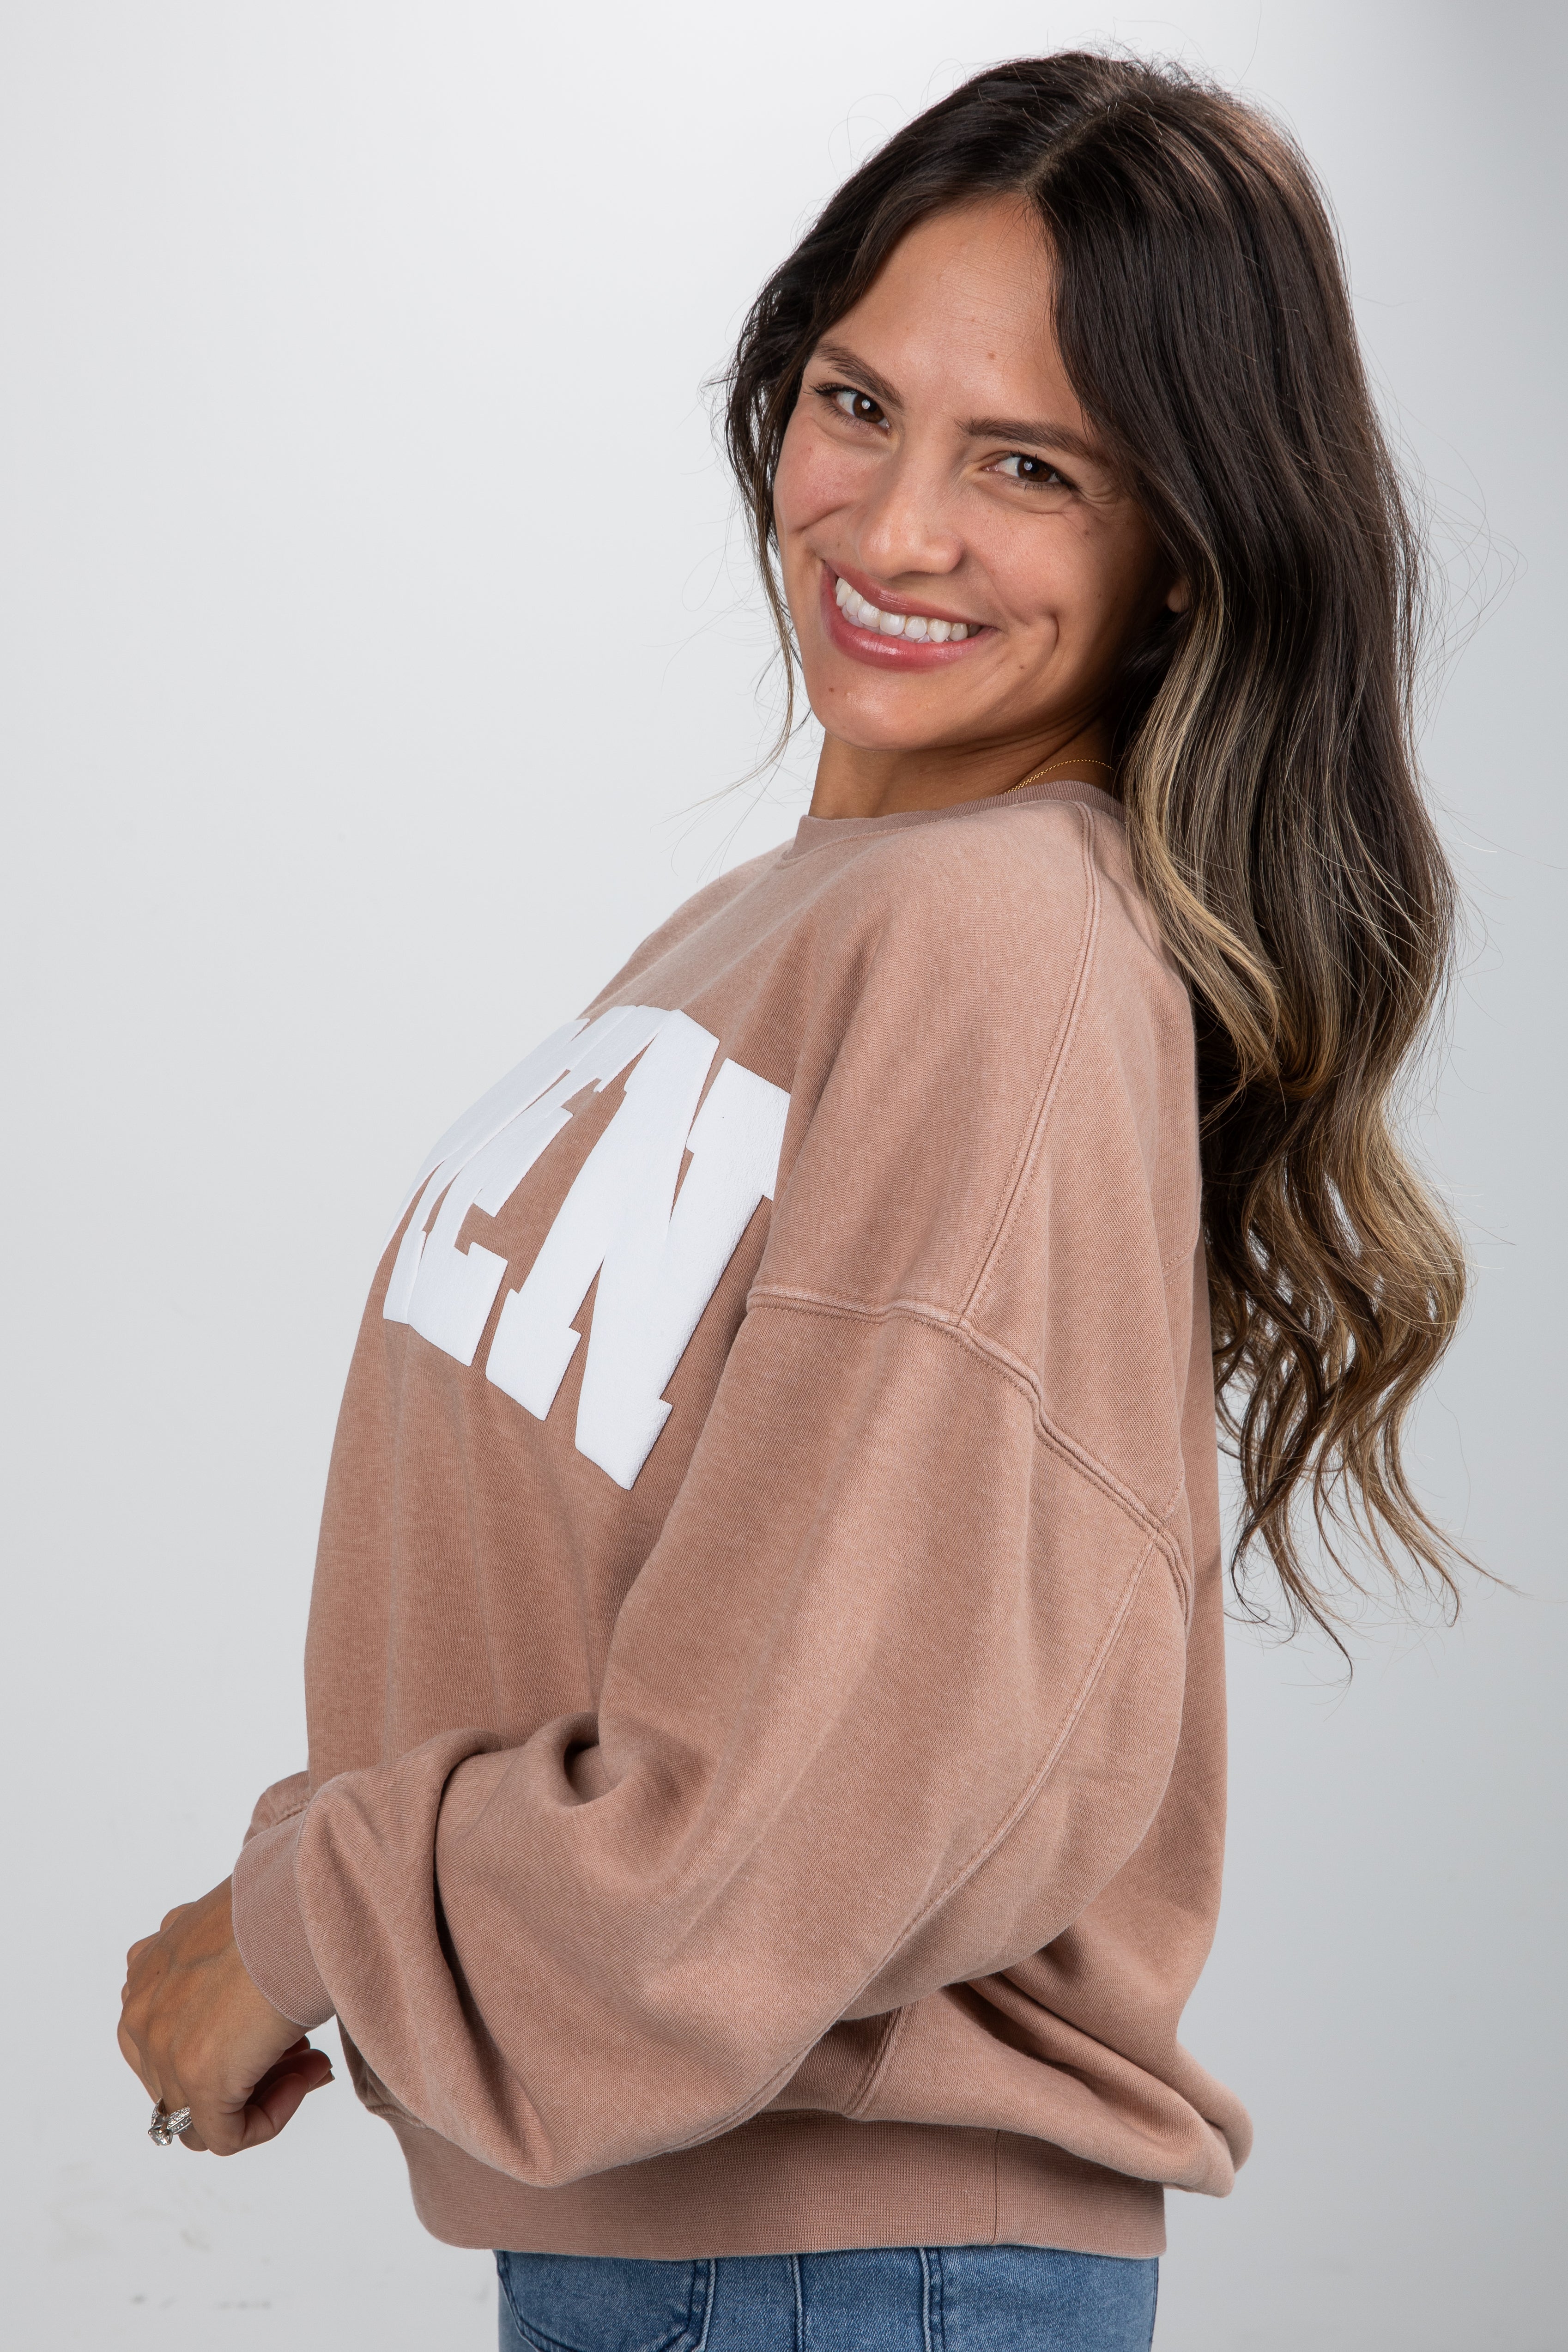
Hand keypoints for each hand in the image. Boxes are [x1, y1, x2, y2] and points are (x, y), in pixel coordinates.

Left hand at [119, 1877, 332, 2153]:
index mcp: (147, 1970)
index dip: (232, 2045)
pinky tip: (311, 2071)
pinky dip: (271, 2118)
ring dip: (261, 2093)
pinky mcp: (197, 2078)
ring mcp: (161, 2046)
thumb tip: (251, 2017)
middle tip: (301, 2051)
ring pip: (201, 2115)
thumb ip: (221, 1973)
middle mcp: (141, 2010)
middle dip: (244, 2072)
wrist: (306, 1896)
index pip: (176, 2040)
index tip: (281, 2032)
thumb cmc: (288, 1903)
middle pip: (184, 2081)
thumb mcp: (237, 1934)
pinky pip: (225, 2137)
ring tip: (312, 2061)